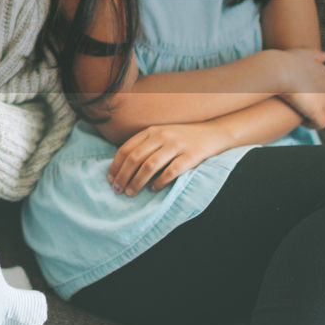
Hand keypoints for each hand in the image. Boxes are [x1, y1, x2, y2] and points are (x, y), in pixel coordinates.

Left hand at [109, 122, 232, 195]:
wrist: (214, 132)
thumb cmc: (183, 138)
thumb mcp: (162, 135)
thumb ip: (145, 145)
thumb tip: (123, 167)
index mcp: (151, 131)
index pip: (126, 149)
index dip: (116, 166)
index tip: (110, 179)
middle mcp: (161, 136)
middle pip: (134, 158)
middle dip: (123, 176)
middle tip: (117, 190)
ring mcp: (176, 145)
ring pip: (149, 166)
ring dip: (137, 181)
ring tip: (131, 193)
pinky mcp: (190, 156)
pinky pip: (171, 171)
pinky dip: (159, 182)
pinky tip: (153, 190)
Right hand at [277, 48, 324, 128]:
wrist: (280, 71)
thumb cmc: (287, 61)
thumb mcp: (304, 53)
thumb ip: (316, 55)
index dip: (324, 95)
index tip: (311, 97)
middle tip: (310, 111)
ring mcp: (324, 102)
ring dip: (320, 119)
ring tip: (306, 118)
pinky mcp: (316, 112)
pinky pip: (321, 124)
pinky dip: (313, 124)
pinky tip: (302, 122)